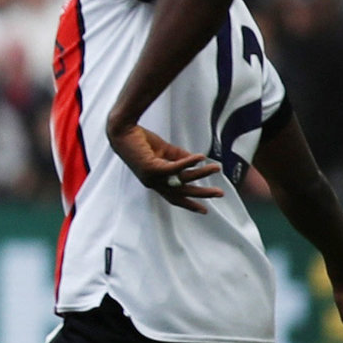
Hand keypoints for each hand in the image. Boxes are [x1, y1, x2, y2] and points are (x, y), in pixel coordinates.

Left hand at [107, 122, 223, 213]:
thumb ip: (180, 158)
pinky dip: (189, 162)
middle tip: (220, 194)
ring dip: (201, 173)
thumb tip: (197, 161)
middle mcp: (154, 183)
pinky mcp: (152, 167)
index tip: (204, 210)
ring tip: (217, 168)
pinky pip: (175, 167)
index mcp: (155, 182)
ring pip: (182, 178)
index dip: (189, 204)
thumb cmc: (140, 141)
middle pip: (182, 193)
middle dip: (202, 195)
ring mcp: (152, 177)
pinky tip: (202, 157)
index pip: (174, 197)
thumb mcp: (164, 152)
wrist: (122, 131)